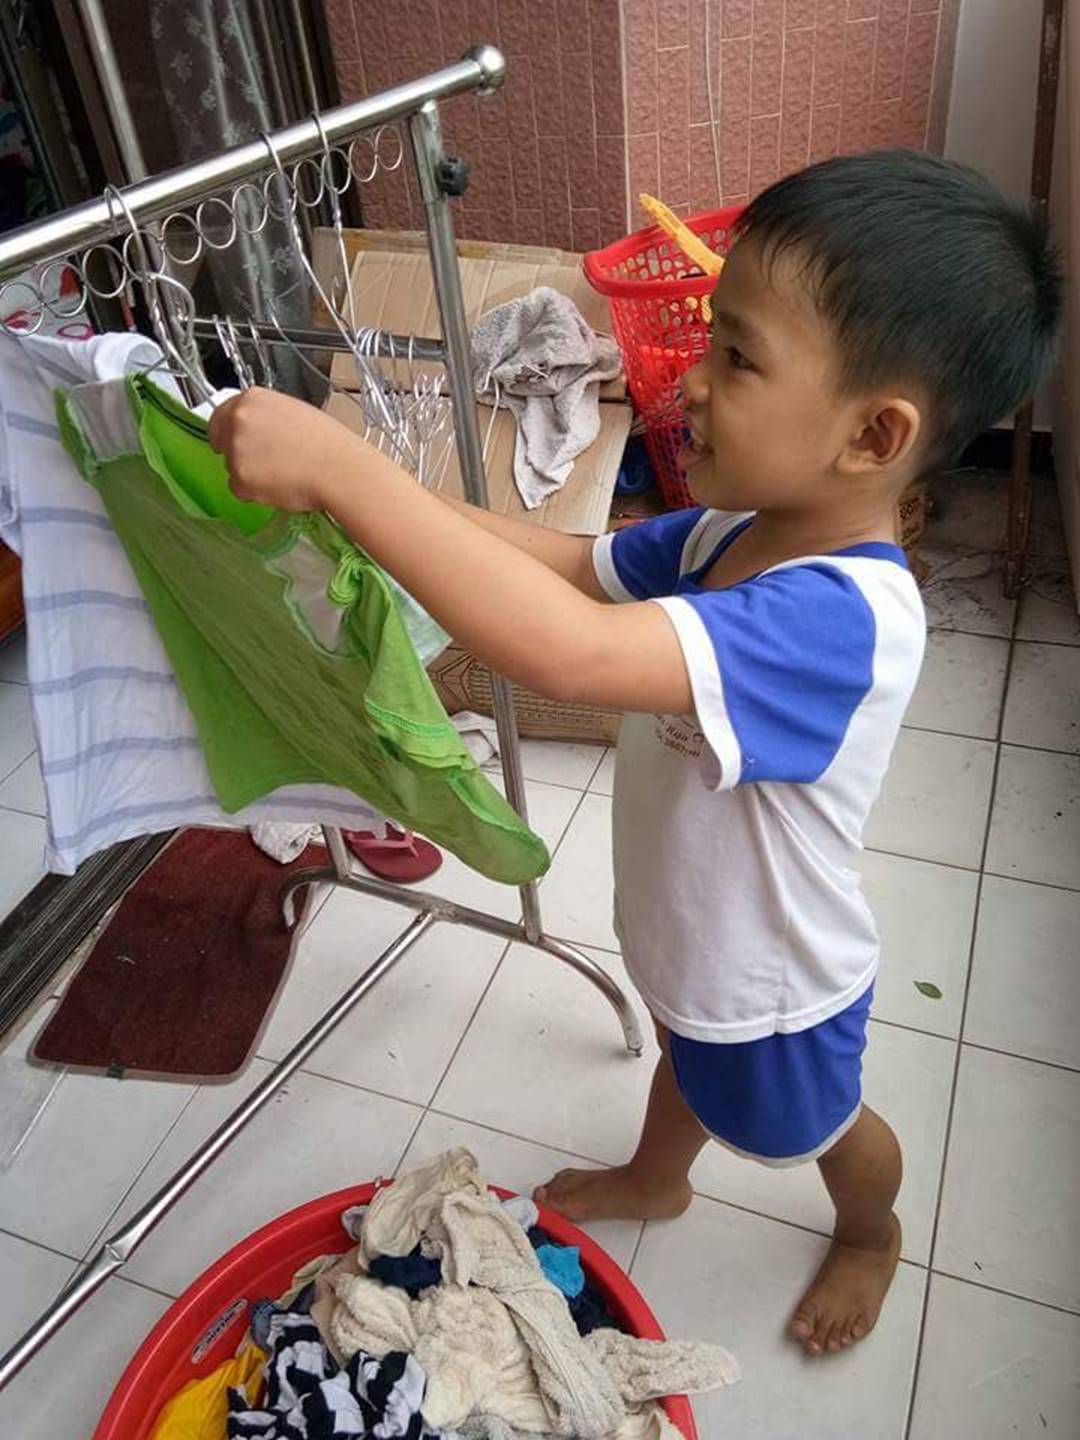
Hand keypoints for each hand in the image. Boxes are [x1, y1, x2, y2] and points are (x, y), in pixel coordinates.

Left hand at [207, 387, 356, 511]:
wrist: (338, 469)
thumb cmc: (327, 443)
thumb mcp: (293, 412)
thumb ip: (265, 417)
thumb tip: (256, 430)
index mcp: (252, 399)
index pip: (221, 415)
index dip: (228, 432)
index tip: (234, 441)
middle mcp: (239, 420)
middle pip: (223, 442)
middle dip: (240, 454)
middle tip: (268, 463)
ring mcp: (236, 449)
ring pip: (232, 467)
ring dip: (250, 474)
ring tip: (283, 473)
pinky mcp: (240, 478)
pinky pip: (239, 489)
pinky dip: (255, 493)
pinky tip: (279, 486)